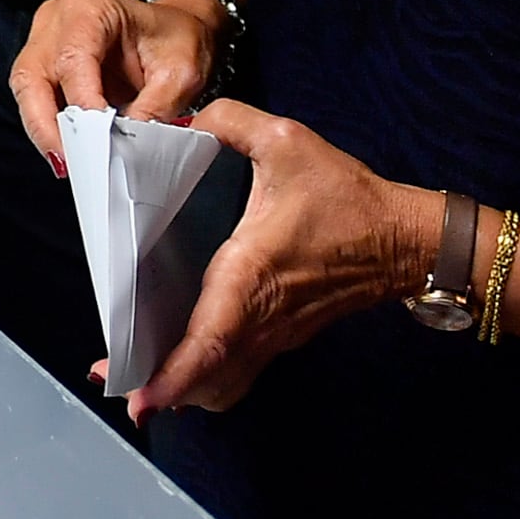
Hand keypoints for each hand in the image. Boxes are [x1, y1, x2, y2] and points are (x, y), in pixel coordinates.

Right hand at [5, 0, 224, 162]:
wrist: (175, 31)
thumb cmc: (177, 40)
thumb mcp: (181, 74)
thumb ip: (155, 107)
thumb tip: (126, 145)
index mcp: (91, 7)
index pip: (72, 60)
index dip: (81, 103)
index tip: (98, 142)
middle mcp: (56, 18)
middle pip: (32, 75)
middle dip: (47, 125)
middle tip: (70, 163)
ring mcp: (44, 39)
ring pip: (26, 90)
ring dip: (44, 129)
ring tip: (69, 163)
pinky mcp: (42, 61)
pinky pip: (33, 98)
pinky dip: (48, 127)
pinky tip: (68, 151)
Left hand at [123, 98, 433, 419]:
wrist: (406, 240)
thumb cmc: (348, 197)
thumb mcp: (287, 142)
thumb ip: (229, 121)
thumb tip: (181, 121)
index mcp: (252, 274)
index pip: (210, 339)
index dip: (174, 374)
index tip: (141, 397)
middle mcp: (261, 316)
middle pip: (206, 377)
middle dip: (158, 388)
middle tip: (113, 379)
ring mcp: (276, 334)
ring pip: (224, 383)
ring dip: (181, 389)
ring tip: (135, 377)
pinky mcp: (285, 335)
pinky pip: (240, 370)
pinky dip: (207, 377)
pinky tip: (179, 363)